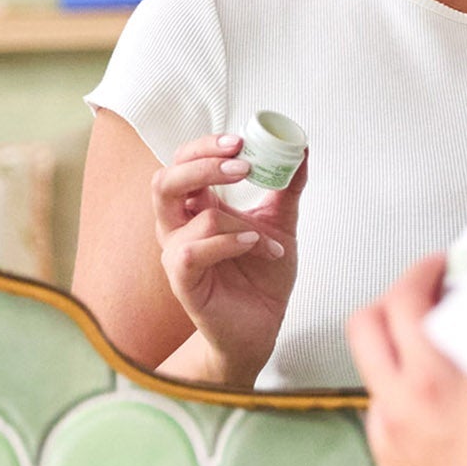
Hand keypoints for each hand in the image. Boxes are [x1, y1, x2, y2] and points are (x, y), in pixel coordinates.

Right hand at [151, 133, 305, 385]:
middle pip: (164, 181)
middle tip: (242, 165)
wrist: (263, 324)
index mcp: (199, 206)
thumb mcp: (282, 223)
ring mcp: (177, 254)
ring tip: (263, 232)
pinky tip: (254, 245)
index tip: (240, 141)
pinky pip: (191, 251)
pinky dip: (226, 242)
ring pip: (179, 215)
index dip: (205, 147)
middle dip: (201, 164)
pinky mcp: (182, 281)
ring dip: (230, 216)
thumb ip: (288, 187)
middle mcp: (180, 226)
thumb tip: (302, 148)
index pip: (184, 162)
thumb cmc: (263, 273)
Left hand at [347, 255, 462, 465]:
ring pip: (367, 361)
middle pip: (369, 320)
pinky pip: (380, 404)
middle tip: (427, 286)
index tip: (446, 263)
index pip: (413, 295)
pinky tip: (435, 389)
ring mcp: (393, 432)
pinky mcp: (389, 459)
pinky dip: (401, 386)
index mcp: (444, 374)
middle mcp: (408, 401)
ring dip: (395, 338)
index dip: (431, 268)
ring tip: (431, 335)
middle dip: (398, 293)